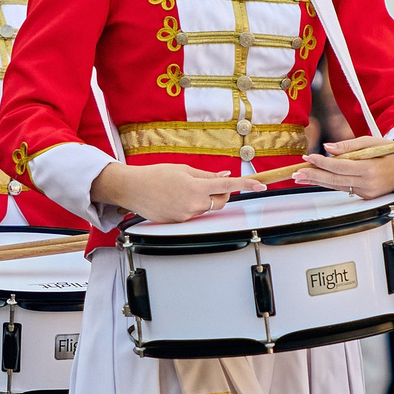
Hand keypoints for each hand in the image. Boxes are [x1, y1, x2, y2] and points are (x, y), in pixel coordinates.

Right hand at [97, 161, 261, 224]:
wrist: (132, 188)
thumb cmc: (155, 175)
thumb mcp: (183, 170)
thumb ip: (206, 175)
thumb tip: (225, 175)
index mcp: (195, 187)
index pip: (228, 185)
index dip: (247, 184)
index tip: (261, 185)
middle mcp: (193, 204)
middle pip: (221, 201)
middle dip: (222, 192)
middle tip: (214, 183)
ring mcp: (186, 215)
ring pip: (206, 208)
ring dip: (203, 199)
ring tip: (184, 189)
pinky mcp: (178, 223)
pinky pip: (193, 214)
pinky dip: (191, 205)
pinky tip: (175, 198)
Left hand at [298, 139, 393, 198]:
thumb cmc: (391, 151)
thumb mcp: (371, 141)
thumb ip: (348, 145)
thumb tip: (328, 148)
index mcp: (370, 168)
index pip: (341, 166)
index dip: (322, 163)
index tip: (308, 158)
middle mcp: (368, 184)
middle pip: (335, 180)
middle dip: (313, 176)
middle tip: (296, 173)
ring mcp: (367, 193)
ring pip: (337, 186)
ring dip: (317, 181)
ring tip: (300, 177)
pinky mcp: (366, 197)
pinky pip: (344, 189)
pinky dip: (330, 183)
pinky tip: (317, 180)